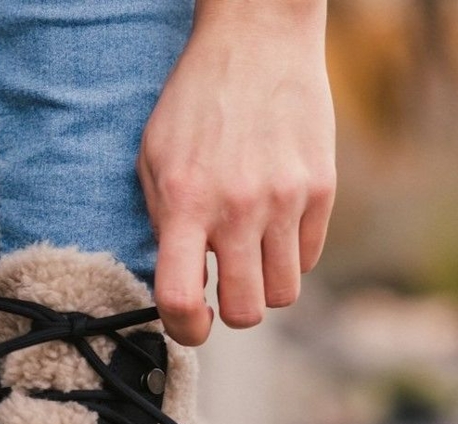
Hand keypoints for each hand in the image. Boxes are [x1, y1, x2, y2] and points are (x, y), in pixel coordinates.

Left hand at [137, 0, 335, 345]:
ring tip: (249, 257)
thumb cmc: (195, 105)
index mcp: (184, 205)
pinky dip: (290, 256)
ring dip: (263, 287)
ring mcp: (285, 200)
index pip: (180, 300)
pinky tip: (273, 228)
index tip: (191, 326)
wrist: (257, 40)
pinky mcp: (322, 189)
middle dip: (232, 312)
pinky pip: (308, 258)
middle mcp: (238, 209)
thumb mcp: (154, 163)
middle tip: (224, 290)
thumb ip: (162, 226)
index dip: (184, 330)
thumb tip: (180, 281)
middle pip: (247, 310)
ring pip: (283, 294)